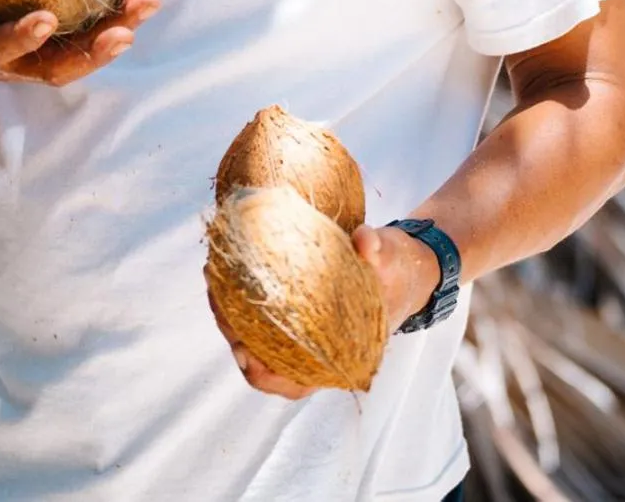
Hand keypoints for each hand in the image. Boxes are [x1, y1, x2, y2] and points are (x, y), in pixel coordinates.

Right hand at [0, 0, 158, 87]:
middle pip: (53, 66)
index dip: (21, 37)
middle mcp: (7, 62)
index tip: (47, 19)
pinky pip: (87, 40)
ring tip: (147, 4)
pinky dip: (114, 22)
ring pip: (79, 57)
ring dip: (115, 35)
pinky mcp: (52, 54)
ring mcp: (33, 63)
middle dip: (91, 52)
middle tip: (125, 29)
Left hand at [205, 220, 442, 398]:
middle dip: (235, 336)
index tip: (239, 346)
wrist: (410, 265)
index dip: (263, 371)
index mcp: (345, 356)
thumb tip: (363, 242)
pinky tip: (231, 273)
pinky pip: (269, 318)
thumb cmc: (399, 268)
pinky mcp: (305, 313)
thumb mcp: (393, 257)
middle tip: (216, 298)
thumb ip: (378, 250)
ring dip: (235, 318)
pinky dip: (249, 302)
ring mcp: (311, 335)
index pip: (293, 383)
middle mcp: (323, 353)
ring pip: (262, 340)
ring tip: (215, 281)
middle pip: (266, 363)